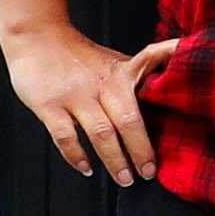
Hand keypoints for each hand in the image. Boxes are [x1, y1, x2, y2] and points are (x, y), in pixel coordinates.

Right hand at [0, 16, 180, 185]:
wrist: (36, 36)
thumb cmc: (81, 56)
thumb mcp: (117, 61)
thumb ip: (142, 77)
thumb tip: (173, 91)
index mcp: (122, 74)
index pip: (153, 88)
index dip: (168, 103)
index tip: (178, 131)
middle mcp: (102, 85)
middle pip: (128, 120)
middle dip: (141, 150)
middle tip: (149, 172)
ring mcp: (75, 96)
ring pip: (100, 133)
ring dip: (114, 159)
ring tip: (125, 179)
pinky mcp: (49, 105)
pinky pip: (65, 136)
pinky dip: (76, 156)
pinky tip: (86, 169)